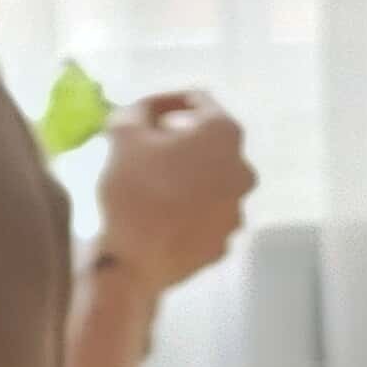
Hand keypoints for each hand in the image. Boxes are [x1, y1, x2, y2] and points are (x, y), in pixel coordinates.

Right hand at [93, 90, 253, 288]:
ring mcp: (237, 210)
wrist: (132, 265)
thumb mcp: (123, 133)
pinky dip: (186, 210)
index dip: (166, 102)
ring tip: (150, 187)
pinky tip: (158, 217)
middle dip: (179, 141)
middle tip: (145, 151)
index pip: (199, 101)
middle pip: (209, 143)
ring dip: (184, 177)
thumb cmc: (131, 189)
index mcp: (224, 134)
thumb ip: (138, 110)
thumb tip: (146, 113)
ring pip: (209, 181)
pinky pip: (204, 216)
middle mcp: (243, 169)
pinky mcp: (223, 242)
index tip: (143, 114)